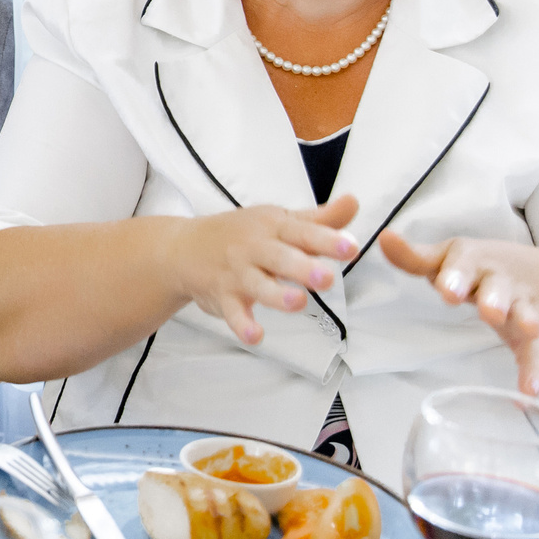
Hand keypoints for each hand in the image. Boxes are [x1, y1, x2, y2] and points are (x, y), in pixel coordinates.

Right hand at [167, 192, 359, 346]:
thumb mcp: (279, 221)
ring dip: (276, 294)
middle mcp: (255, 247)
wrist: (183, 248)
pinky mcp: (222, 296)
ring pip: (258, 285)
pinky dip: (241, 324)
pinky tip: (255, 336)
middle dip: (302, 268)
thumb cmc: (242, 234)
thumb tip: (355, 203)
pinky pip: (232, 312)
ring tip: (297, 303)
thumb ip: (320, 220)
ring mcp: (237, 272)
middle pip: (280, 257)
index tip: (351, 247)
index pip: (303, 232)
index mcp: (274, 227)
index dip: (327, 240)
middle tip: (326, 279)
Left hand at [380, 229, 538, 393]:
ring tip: (523, 329)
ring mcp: (519, 302)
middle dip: (491, 296)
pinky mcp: (533, 328)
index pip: (461, 263)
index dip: (453, 275)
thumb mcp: (446, 258)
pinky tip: (529, 390)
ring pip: (520, 310)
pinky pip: (534, 349)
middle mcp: (497, 278)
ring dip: (521, 319)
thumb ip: (415, 257)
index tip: (444, 288)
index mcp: (470, 260)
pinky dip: (533, 368)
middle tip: (486, 310)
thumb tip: (383, 239)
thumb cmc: (476, 267)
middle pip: (496, 286)